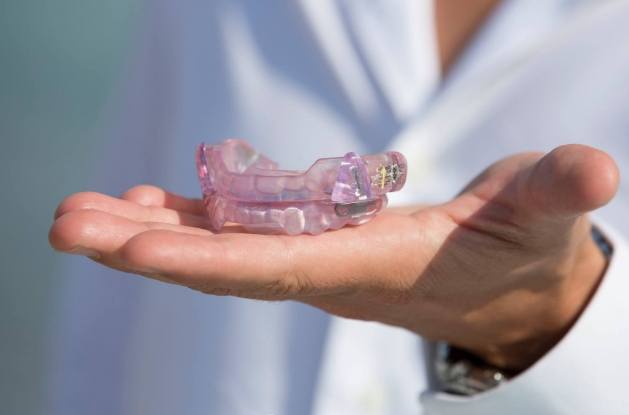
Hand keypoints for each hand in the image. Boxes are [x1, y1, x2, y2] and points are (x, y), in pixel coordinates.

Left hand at [49, 144, 618, 370]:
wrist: (507, 285)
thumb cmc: (524, 247)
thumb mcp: (546, 215)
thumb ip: (557, 194)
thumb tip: (595, 171)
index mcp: (373, 265)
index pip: (279, 268)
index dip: (210, 259)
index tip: (134, 248)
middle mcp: (329, 268)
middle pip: (224, 262)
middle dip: (144, 246)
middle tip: (64, 224)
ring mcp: (313, 256)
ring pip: (218, 246)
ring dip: (147, 229)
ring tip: (79, 213)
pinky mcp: (312, 239)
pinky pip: (237, 230)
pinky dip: (188, 218)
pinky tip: (147, 204)